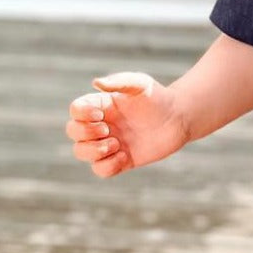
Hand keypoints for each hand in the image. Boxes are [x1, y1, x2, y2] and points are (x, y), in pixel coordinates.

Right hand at [65, 73, 190, 177]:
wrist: (179, 118)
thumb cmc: (158, 98)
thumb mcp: (140, 84)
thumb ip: (119, 81)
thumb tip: (96, 83)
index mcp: (100, 105)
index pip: (75, 111)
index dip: (81, 115)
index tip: (101, 114)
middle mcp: (101, 125)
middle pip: (73, 132)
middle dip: (86, 133)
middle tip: (108, 130)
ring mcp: (109, 143)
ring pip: (81, 152)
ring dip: (93, 151)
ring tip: (116, 144)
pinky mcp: (121, 160)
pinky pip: (101, 170)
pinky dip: (107, 166)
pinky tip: (125, 156)